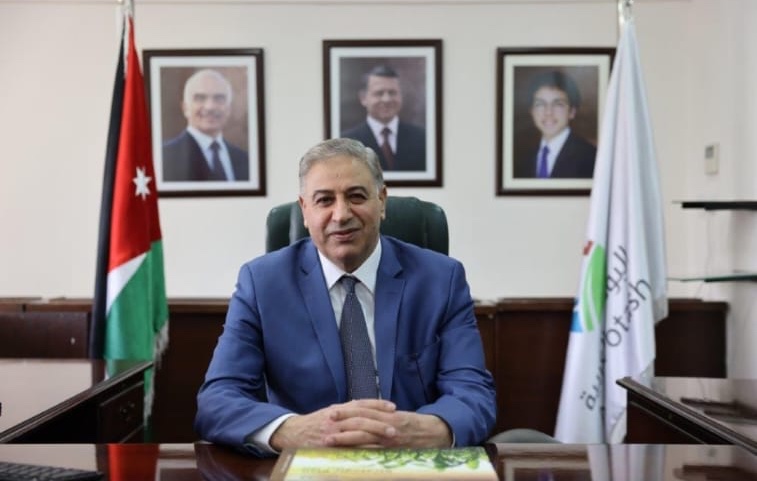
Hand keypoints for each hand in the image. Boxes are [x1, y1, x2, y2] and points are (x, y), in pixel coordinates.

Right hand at [270, 399, 396, 450]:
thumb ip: (346, 409)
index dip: (377, 404)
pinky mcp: (329, 445)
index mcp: (338, 409)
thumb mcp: (330, 412)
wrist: (293, 433)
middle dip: (380, 421)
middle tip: (396, 425)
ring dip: (375, 433)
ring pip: (357, 430)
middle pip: (362, 417)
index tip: (393, 406)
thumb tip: (362, 405)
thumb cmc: (314, 423)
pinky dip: (361, 448)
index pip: (361, 404)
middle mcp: (337, 418)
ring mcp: (333, 432)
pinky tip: (373, 450)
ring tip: (390, 436)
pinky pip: (348, 446)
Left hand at [325, 409, 451, 448]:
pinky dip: (360, 452)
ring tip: (330, 439)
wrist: (436, 435)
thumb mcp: (398, 416)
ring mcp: (390, 439)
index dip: (347, 410)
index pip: (363, 410)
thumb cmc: (415, 425)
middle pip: (361, 422)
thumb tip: (363, 415)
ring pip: (364, 438)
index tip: (332, 410)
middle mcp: (388, 425)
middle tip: (325, 422)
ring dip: (345, 439)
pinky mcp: (392, 451)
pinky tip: (347, 454)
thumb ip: (381, 416)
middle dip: (342, 422)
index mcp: (388, 414)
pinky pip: (374, 452)